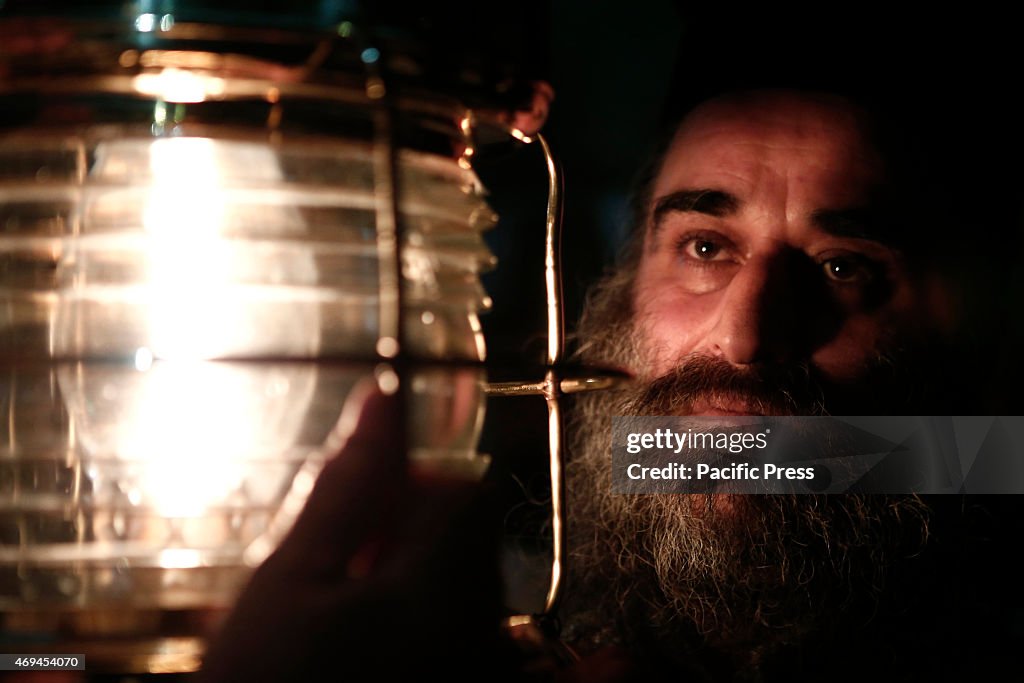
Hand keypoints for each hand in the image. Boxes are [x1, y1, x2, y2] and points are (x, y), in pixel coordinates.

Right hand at [198, 386, 510, 681]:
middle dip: (416, 540)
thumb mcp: (290, 579)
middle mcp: (482, 633)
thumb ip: (347, 487)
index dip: (409, 490)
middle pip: (472, 543)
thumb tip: (381, 400)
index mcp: (438, 586)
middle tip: (349, 575)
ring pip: (476, 594)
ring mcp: (484, 674)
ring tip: (358, 622)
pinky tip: (583, 663)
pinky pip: (535, 668)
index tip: (365, 515)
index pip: (460, 492)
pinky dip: (531, 655)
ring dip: (428, 588)